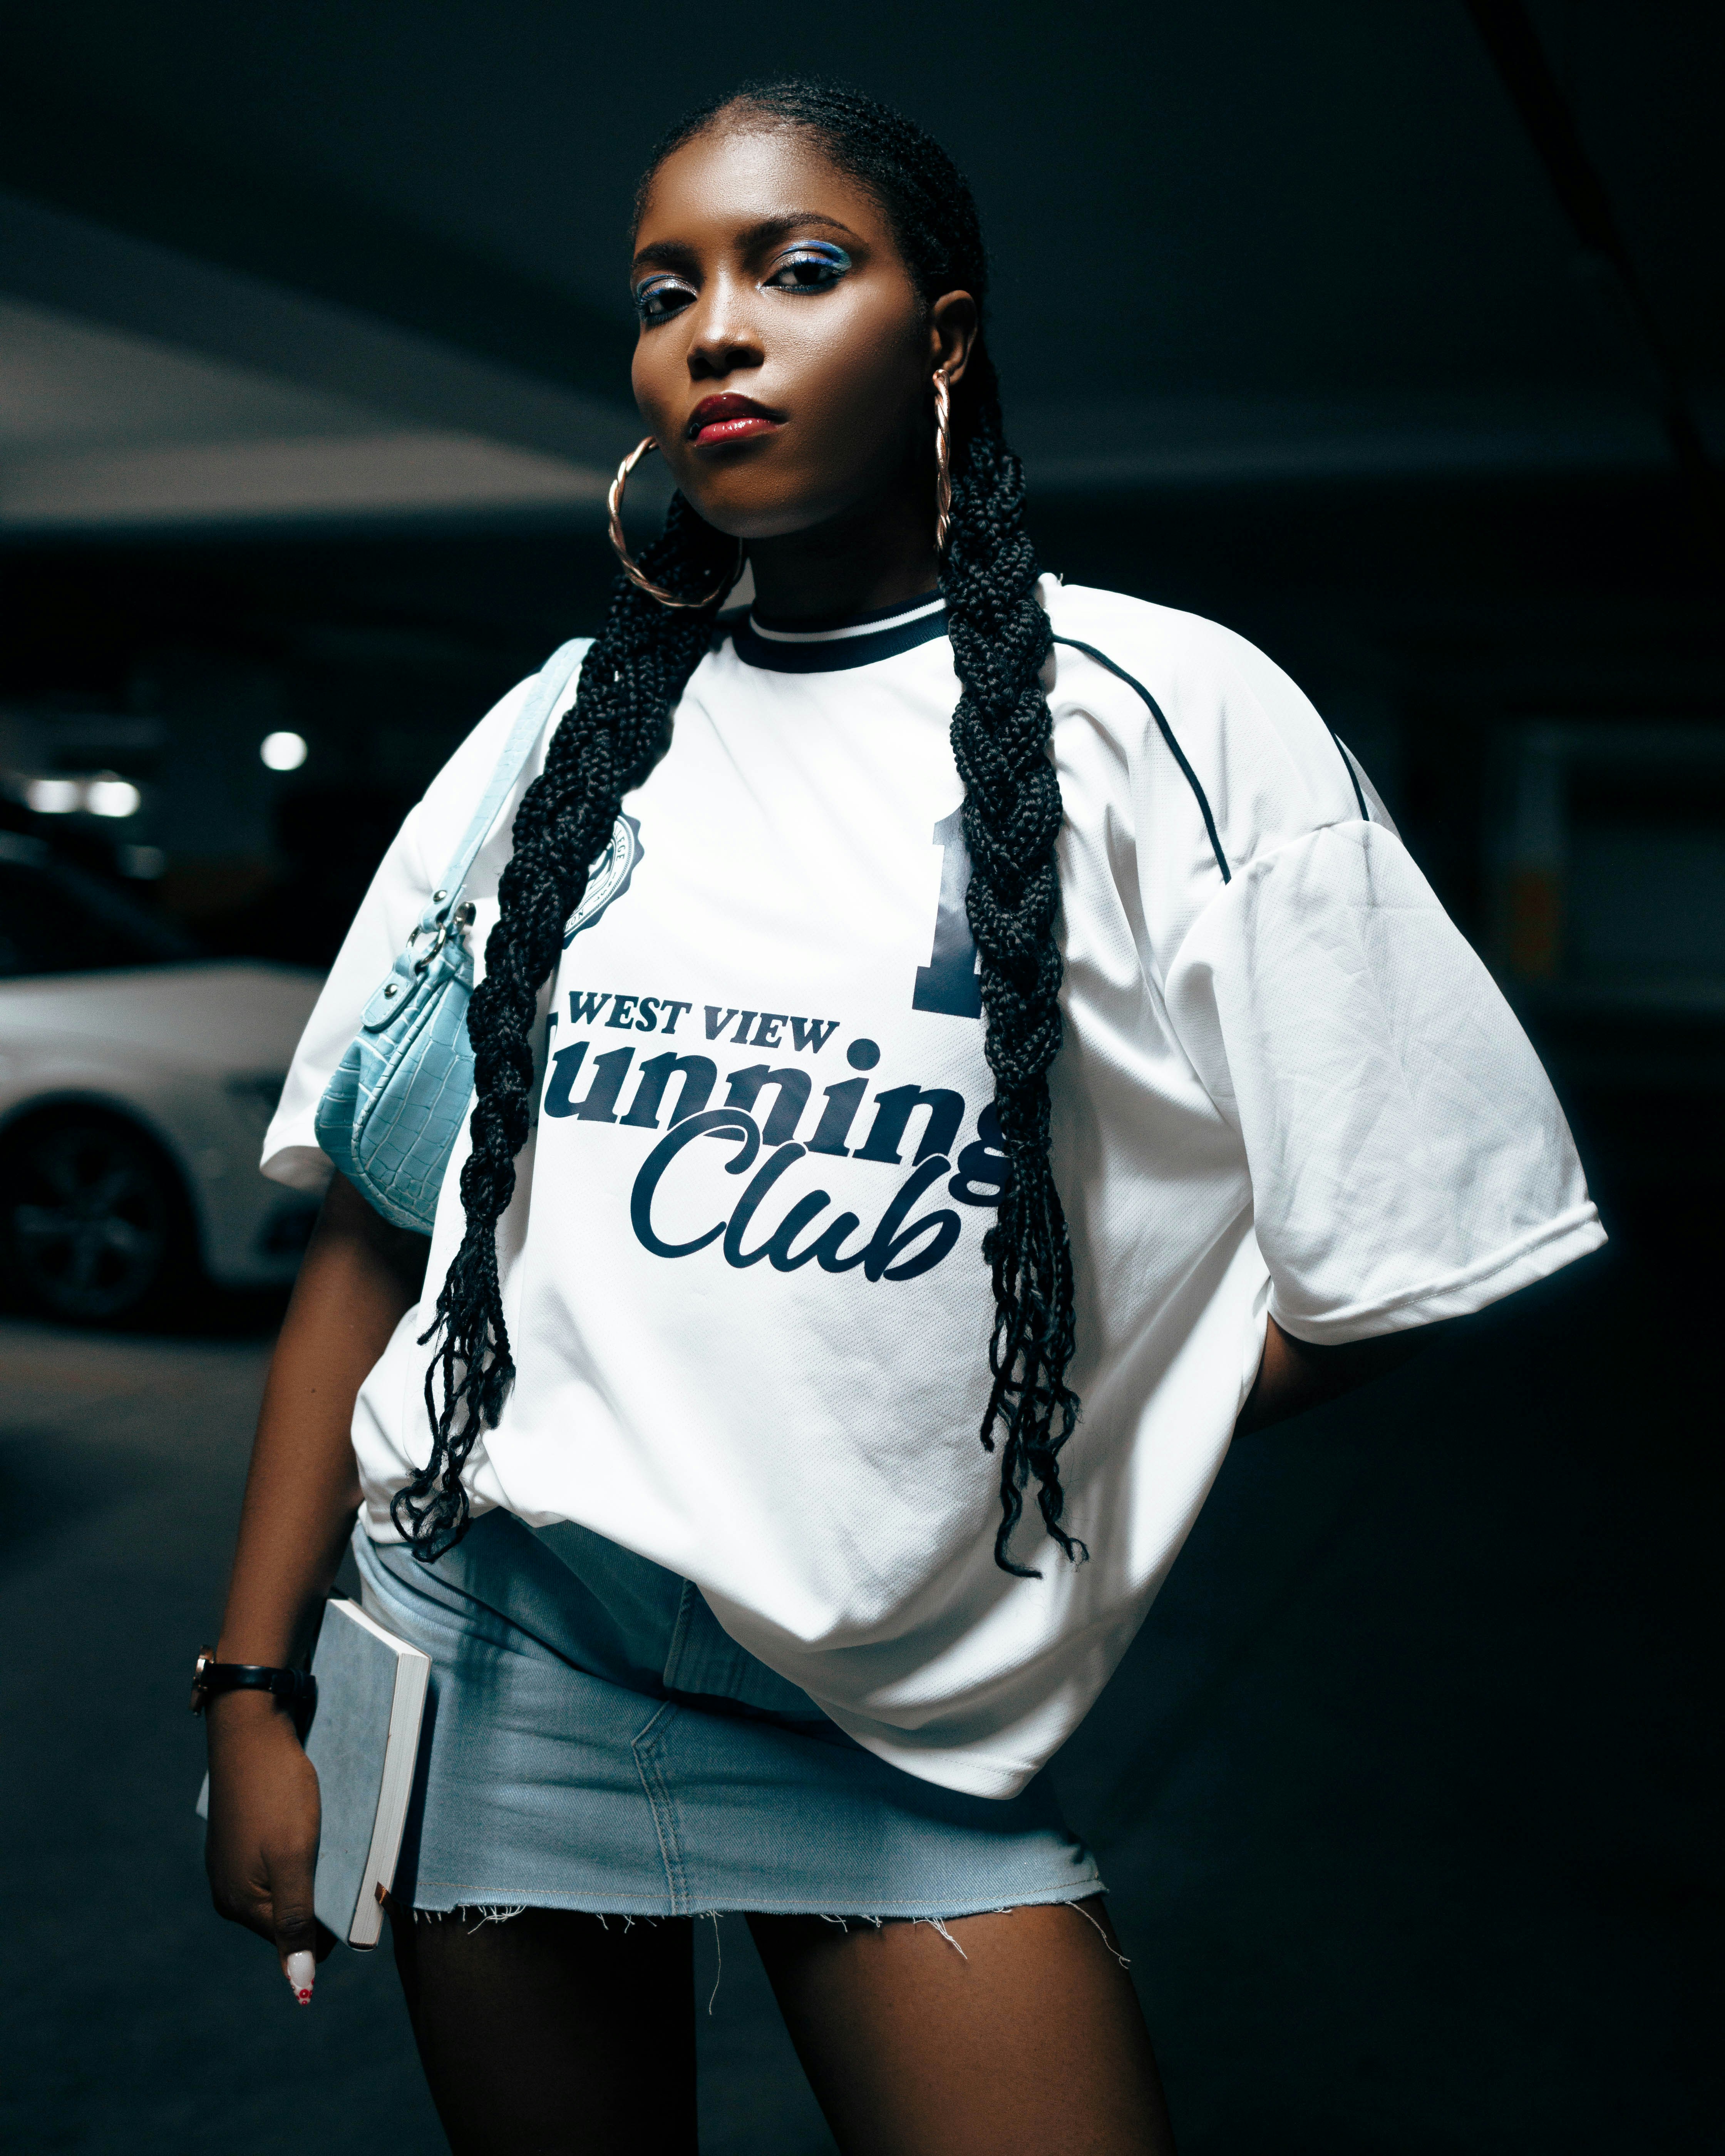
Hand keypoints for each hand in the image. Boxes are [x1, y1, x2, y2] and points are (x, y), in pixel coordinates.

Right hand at [203, 1689, 334, 1999]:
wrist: (251, 1730)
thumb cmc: (276, 1793)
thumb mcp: (293, 1859)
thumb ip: (295, 1922)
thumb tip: (299, 1989)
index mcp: (240, 1906)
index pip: (299, 1941)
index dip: (333, 1922)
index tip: (355, 1888)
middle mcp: (229, 1893)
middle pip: (291, 1915)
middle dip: (321, 1895)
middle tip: (344, 1856)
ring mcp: (230, 1865)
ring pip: (285, 1886)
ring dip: (312, 1871)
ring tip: (325, 1836)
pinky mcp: (238, 1839)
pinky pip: (275, 1862)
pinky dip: (297, 1851)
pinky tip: (307, 1824)